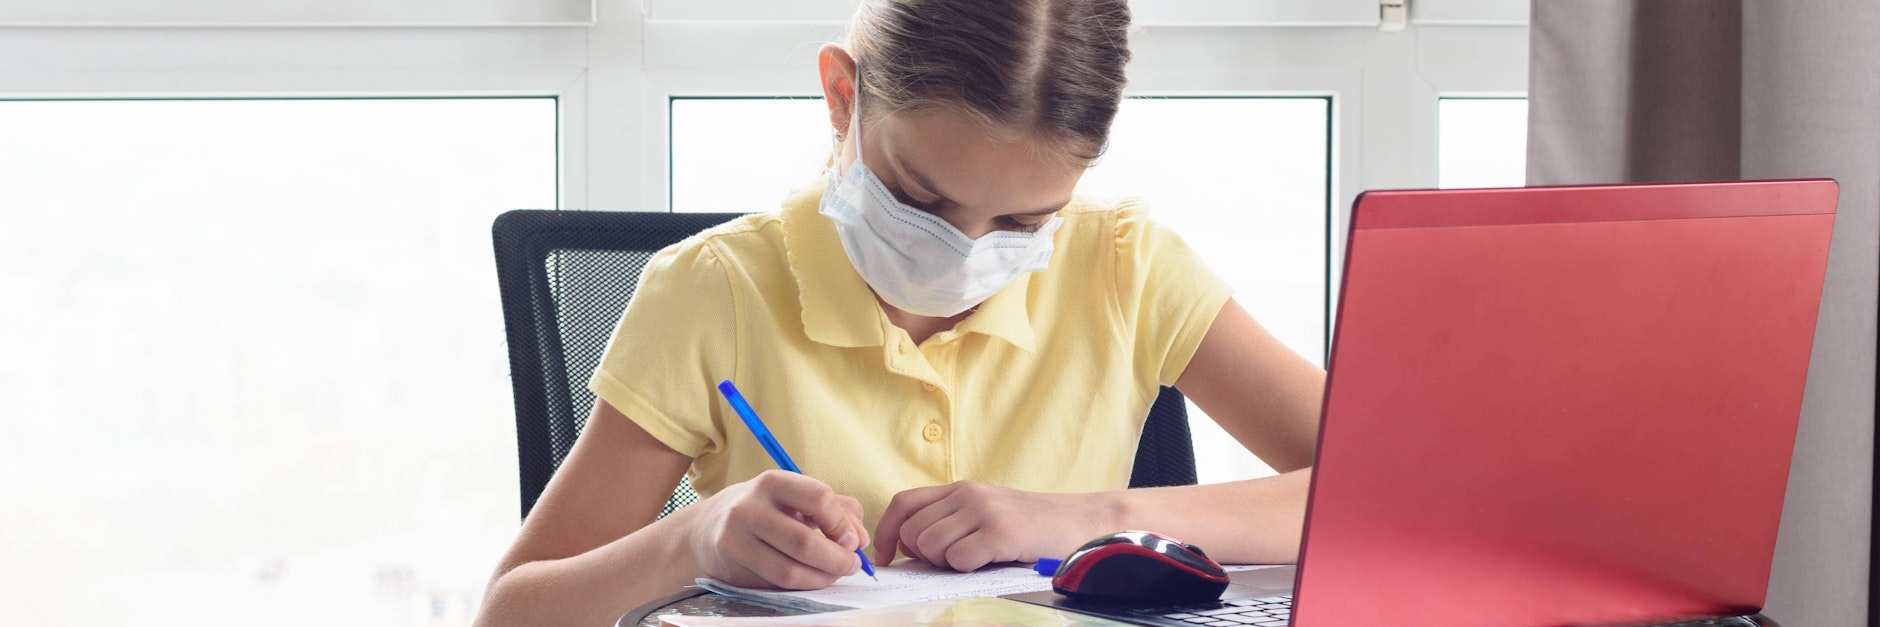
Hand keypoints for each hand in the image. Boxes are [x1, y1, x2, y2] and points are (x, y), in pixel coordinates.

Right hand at [678, 469, 870, 589]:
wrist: (706, 528)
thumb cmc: (763, 510)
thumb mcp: (794, 497)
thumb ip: (837, 509)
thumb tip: (861, 539)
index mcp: (773, 482)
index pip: (818, 498)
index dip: (842, 523)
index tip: (853, 540)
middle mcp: (750, 507)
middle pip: (804, 541)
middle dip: (837, 559)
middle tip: (851, 565)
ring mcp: (736, 538)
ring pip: (790, 570)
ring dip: (822, 578)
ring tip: (834, 574)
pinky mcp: (732, 566)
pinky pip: (776, 584)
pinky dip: (802, 585)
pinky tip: (811, 579)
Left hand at [871, 480, 1117, 571]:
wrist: (1082, 521)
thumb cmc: (1031, 526)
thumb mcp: (986, 512)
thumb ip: (949, 521)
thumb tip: (903, 548)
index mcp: (960, 488)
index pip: (904, 504)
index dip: (885, 533)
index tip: (885, 558)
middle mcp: (968, 494)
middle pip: (913, 532)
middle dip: (925, 555)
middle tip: (955, 560)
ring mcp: (984, 511)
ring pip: (931, 546)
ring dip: (947, 563)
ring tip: (977, 559)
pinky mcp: (1001, 533)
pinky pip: (958, 560)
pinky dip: (968, 569)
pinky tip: (991, 561)